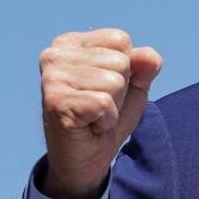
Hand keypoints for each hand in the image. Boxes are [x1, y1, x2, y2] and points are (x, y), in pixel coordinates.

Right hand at [38, 28, 162, 198]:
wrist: (87, 159)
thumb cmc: (107, 115)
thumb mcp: (135, 84)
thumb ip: (146, 64)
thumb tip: (147, 57)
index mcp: (71, 43)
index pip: (121, 39)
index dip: (127, 68)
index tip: (105, 86)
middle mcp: (54, 55)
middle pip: (120, 61)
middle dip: (120, 90)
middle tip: (98, 106)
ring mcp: (51, 78)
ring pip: (114, 82)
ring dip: (112, 106)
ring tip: (92, 115)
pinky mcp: (55, 103)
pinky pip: (104, 104)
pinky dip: (105, 120)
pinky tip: (88, 125)